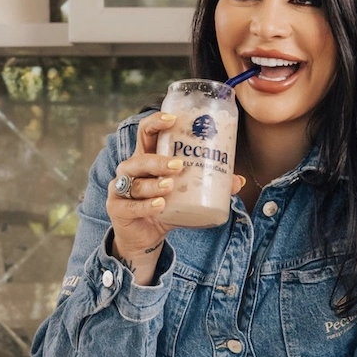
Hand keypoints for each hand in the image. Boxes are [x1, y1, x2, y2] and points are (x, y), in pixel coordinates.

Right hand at [106, 112, 245, 282]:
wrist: (145, 237)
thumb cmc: (165, 206)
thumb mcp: (187, 195)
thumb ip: (208, 186)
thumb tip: (238, 180)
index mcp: (146, 157)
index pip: (146, 132)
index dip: (156, 122)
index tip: (173, 119)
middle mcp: (131, 170)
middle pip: (140, 159)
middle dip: (158, 161)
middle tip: (179, 165)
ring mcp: (121, 190)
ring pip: (136, 183)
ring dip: (154, 185)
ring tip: (171, 186)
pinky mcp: (118, 210)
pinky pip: (130, 206)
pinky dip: (146, 206)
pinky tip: (159, 205)